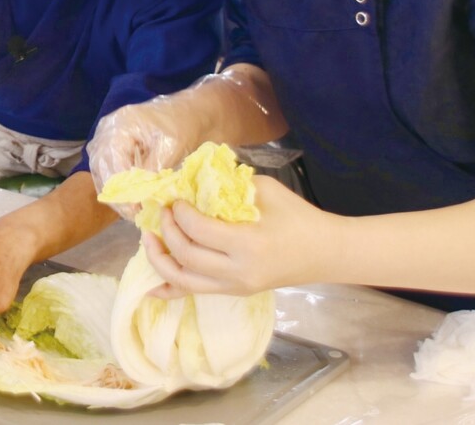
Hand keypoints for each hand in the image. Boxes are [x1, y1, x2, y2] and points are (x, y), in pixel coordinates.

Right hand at [87, 91, 209, 208]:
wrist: (192, 112)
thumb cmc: (183, 125)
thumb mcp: (171, 147)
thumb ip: (152, 169)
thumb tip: (139, 195)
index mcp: (120, 126)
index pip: (111, 163)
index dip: (121, 189)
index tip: (134, 210)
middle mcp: (108, 131)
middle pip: (101, 168)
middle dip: (115, 194)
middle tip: (131, 215)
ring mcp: (109, 138)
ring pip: (101, 172)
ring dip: (115, 192)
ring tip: (131, 212)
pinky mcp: (115, 146)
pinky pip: (108, 170)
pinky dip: (118, 186)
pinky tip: (131, 200)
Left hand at [143, 176, 336, 297]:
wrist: (325, 252)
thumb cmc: (298, 216)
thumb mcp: (265, 191)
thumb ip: (228, 186)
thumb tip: (191, 182)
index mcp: (249, 244)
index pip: (199, 230)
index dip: (180, 213)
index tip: (175, 198)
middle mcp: (239, 272)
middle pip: (186, 256)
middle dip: (167, 230)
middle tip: (163, 212)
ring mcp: (235, 287)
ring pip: (184, 280)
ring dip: (160, 259)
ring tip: (149, 238)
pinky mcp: (234, 292)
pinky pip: (194, 293)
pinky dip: (170, 290)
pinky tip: (150, 287)